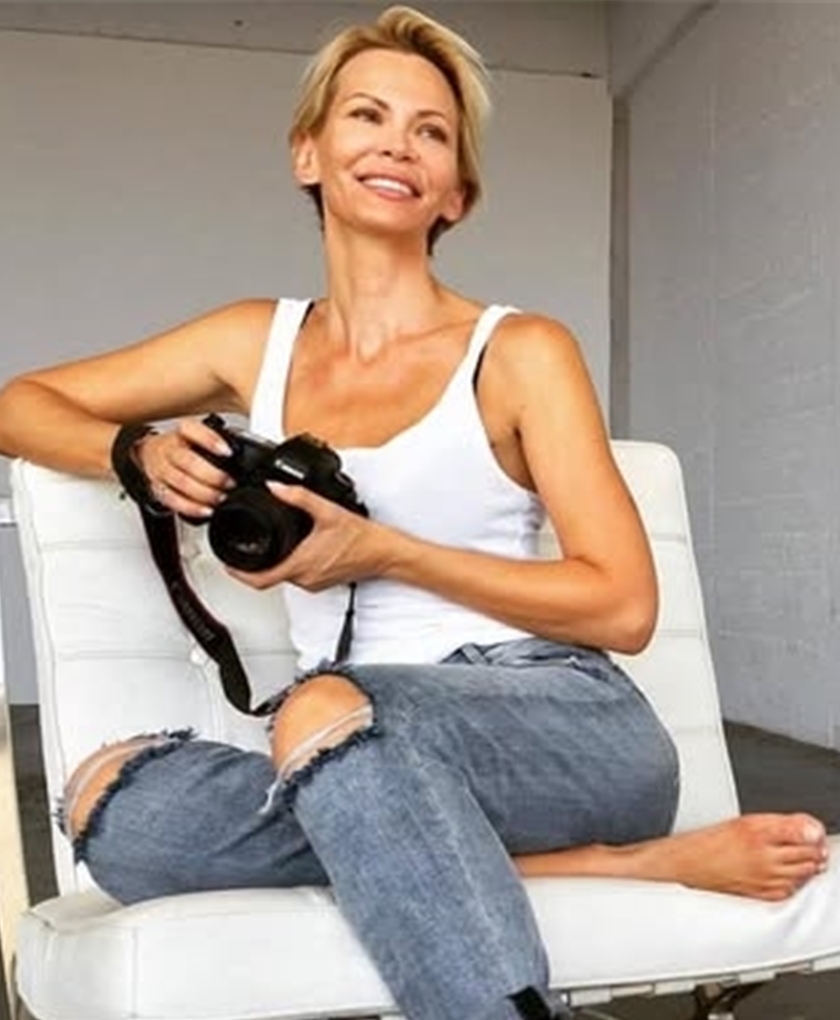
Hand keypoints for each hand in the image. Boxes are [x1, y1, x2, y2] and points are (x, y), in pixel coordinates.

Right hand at [134, 417, 233, 517]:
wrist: (150, 454)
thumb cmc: (181, 447)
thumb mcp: (196, 437)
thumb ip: (216, 443)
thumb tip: (243, 456)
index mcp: (182, 434)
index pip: (191, 430)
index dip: (210, 440)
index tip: (227, 451)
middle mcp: (169, 450)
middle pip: (188, 461)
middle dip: (213, 475)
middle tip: (230, 483)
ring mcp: (161, 469)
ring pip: (181, 482)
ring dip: (205, 493)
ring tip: (221, 497)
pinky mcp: (157, 488)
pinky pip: (173, 500)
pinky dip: (191, 508)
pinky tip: (206, 510)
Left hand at [227, 482, 391, 591]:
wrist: (385, 554)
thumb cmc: (362, 538)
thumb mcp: (328, 511)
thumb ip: (298, 497)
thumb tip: (276, 487)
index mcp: (301, 564)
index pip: (260, 579)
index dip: (238, 574)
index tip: (227, 564)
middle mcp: (305, 579)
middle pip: (269, 578)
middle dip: (254, 564)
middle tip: (245, 549)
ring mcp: (314, 583)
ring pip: (284, 576)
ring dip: (274, 564)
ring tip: (269, 546)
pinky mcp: (322, 582)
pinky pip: (298, 576)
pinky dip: (290, 564)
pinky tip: (295, 550)